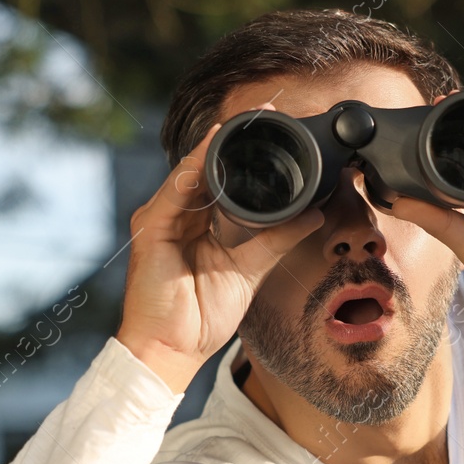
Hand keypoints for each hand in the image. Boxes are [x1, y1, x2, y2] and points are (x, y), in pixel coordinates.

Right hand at [115, 105, 324, 392]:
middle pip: (204, 167)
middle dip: (231, 141)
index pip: (218, 177)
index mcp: (195, 222)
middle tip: (263, 114)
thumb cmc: (202, 316)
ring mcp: (160, 219)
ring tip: (241, 124)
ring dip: (214, 146)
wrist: (173, 349)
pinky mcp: (150, 229)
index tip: (272, 131)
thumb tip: (313, 215)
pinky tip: (210, 151)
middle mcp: (175, 214)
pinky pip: (174, 192)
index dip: (242, 154)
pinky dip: (192, 169)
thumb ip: (277, 240)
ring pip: (189, 172)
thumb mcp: (250, 270)